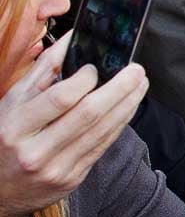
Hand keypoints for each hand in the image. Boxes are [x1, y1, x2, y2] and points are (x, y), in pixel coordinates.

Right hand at [0, 33, 148, 216]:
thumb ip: (43, 70)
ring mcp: (56, 168)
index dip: (85, 79)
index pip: (60, 99)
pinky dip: (120, 123)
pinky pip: (103, 146)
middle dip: (119, 89)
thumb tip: (72, 37)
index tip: (97, 66)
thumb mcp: (11, 103)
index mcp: (16, 127)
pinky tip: (129, 107)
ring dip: (127, 104)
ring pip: (102, 131)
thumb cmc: (3, 138)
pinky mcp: (72, 179)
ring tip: (140, 85)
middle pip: (89, 114)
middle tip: (136, 70)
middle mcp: (36, 150)